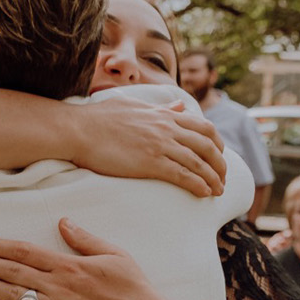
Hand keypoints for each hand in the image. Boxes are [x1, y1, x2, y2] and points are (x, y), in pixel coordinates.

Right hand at [69, 97, 226, 197]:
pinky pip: (183, 175)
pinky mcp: (149, 163)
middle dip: (220, 163)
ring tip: (218, 191)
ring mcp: (159, 145)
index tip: (218, 155)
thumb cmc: (97, 118)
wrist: (77, 129)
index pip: (203, 127)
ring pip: (199, 162)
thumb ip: (159, 108)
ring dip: (213, 178)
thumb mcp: (133, 105)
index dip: (217, 143)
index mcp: (163, 115)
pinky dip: (198, 185)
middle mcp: (166, 128)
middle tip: (222, 177)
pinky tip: (204, 193)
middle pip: (207, 145)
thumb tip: (179, 106)